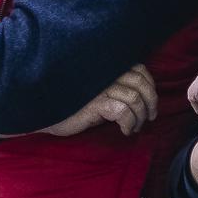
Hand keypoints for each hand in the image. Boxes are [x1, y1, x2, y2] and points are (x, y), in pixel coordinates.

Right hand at [35, 65, 155, 136]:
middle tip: (148, 118)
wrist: (47, 112)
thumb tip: (143, 98)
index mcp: (108, 67)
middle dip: (151, 103)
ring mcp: (100, 87)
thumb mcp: (99, 91)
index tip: (150, 104)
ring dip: (140, 117)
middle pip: (141, 83)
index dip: (150, 87)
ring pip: (135, 99)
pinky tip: (124, 131)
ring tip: (134, 127)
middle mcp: (106, 73)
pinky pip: (123, 112)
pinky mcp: (95, 103)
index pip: (140, 70)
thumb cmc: (74, 104)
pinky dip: (129, 123)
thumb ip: (117, 87)